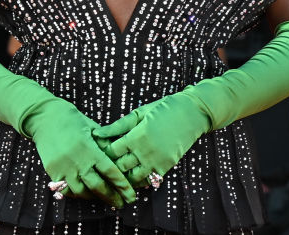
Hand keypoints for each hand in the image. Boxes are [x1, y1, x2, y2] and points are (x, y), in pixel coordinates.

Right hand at [24, 97, 136, 207]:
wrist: (44, 117)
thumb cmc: (71, 118)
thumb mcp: (92, 127)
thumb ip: (104, 143)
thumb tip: (119, 156)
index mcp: (90, 149)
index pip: (110, 171)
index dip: (122, 185)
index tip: (131, 195)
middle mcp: (77, 161)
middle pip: (97, 186)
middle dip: (111, 197)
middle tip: (121, 204)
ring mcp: (63, 168)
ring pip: (81, 192)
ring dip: (94, 197)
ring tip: (103, 198)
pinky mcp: (52, 172)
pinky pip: (66, 189)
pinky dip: (77, 193)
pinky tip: (85, 193)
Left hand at [93, 92, 210, 188]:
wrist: (192, 114)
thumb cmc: (163, 109)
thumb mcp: (139, 113)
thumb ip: (118, 125)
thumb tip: (96, 133)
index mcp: (136, 136)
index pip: (112, 152)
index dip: (104, 151)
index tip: (100, 149)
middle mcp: (146, 152)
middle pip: (120, 166)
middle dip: (112, 164)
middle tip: (106, 162)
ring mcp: (157, 161)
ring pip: (133, 178)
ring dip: (125, 175)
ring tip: (119, 169)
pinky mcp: (166, 167)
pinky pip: (149, 180)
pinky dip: (140, 179)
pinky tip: (134, 173)